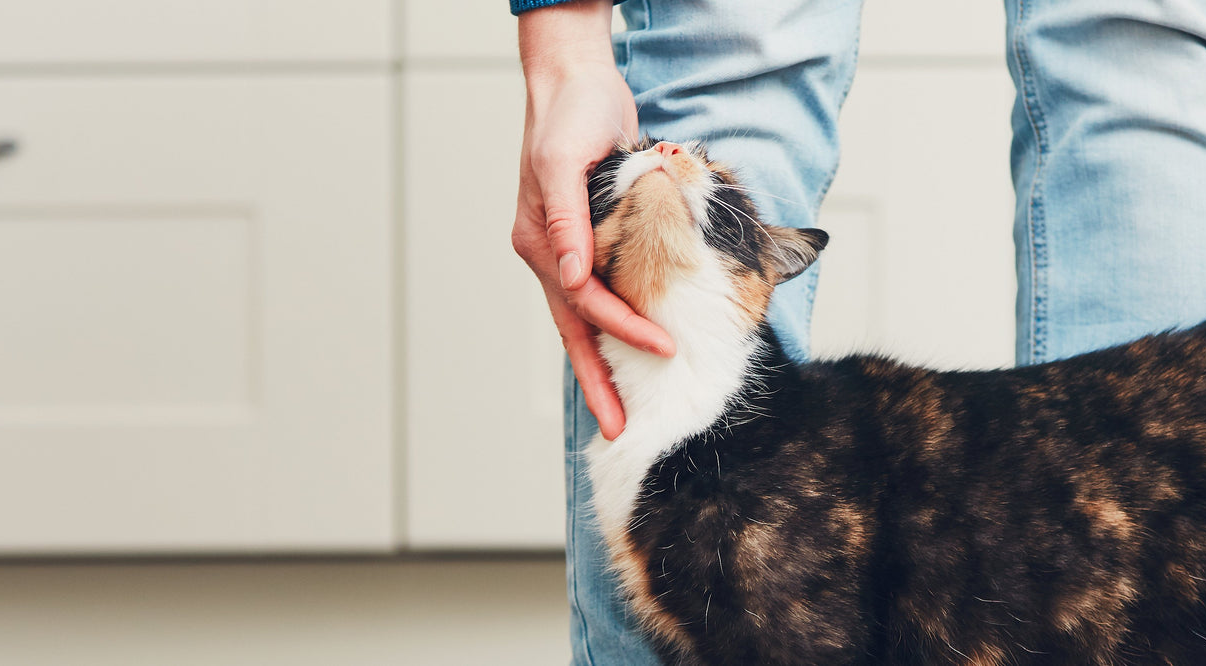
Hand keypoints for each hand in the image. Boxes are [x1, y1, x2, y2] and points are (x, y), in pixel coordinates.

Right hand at [513, 0, 672, 440]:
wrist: (577, 83)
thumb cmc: (571, 115)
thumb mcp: (564, 159)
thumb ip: (566, 217)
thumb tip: (570, 274)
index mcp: (541, 241)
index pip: (586, 302)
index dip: (624, 328)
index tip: (664, 347)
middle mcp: (551, 253)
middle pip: (576, 331)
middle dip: (597, 383)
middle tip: (618, 431)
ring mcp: (567, 250)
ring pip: (586, 321)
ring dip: (603, 365)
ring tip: (619, 410)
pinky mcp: (589, 241)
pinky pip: (600, 296)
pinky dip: (613, 327)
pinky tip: (627, 352)